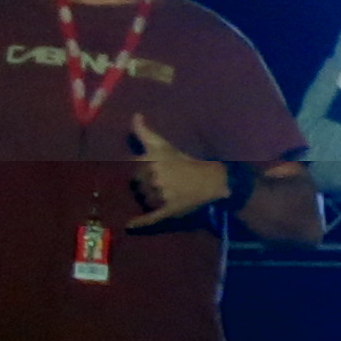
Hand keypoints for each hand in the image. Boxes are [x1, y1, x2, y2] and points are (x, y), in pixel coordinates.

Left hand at [124, 113, 229, 227]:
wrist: (211, 179)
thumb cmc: (186, 160)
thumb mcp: (165, 144)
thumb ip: (145, 131)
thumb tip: (135, 115)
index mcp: (152, 161)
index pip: (134, 169)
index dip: (141, 169)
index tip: (151, 169)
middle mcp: (155, 178)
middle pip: (138, 184)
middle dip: (145, 183)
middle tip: (160, 181)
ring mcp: (161, 196)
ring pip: (143, 198)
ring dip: (148, 197)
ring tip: (161, 193)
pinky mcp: (166, 211)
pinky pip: (150, 217)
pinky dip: (140, 222)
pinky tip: (129, 225)